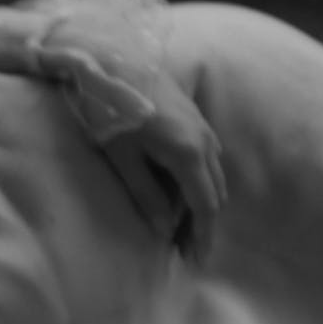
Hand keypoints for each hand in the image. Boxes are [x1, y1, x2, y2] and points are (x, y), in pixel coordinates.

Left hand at [36, 11, 226, 258]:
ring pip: (211, 176)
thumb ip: (145, 195)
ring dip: (200, 204)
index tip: (195, 261)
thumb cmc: (109, 110)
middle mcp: (204, 141)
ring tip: (181, 229)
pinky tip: (178, 194)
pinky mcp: (193, 119)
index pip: (204, 206)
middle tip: (185, 252)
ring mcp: (202, 127)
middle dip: (202, 225)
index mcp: (188, 154)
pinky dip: (197, 183)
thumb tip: (162, 230)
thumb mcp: (122, 159)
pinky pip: (204, 160)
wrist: (113, 61)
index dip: (202, 236)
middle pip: (213, 193)